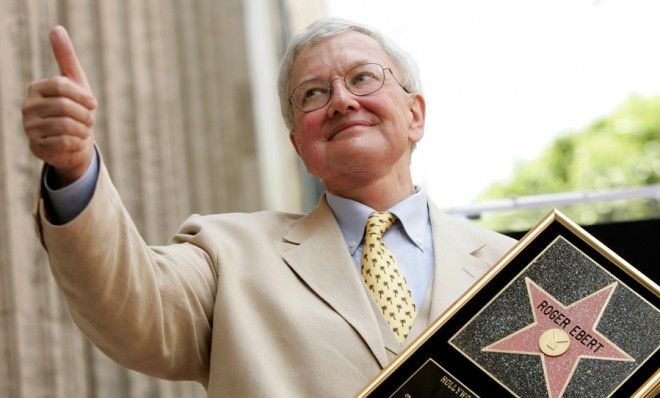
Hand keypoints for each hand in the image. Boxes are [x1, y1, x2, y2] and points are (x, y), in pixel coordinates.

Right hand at [22, 25, 96, 186]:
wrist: (74, 142)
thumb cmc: (76, 108)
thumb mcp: (75, 82)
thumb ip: (66, 57)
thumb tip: (56, 28)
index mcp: (37, 88)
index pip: (61, 86)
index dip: (82, 96)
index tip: (93, 103)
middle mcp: (28, 106)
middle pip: (65, 107)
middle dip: (85, 115)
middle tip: (90, 121)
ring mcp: (29, 127)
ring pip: (65, 126)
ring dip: (83, 130)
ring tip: (83, 131)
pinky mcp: (36, 146)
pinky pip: (64, 143)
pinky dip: (77, 143)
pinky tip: (76, 141)